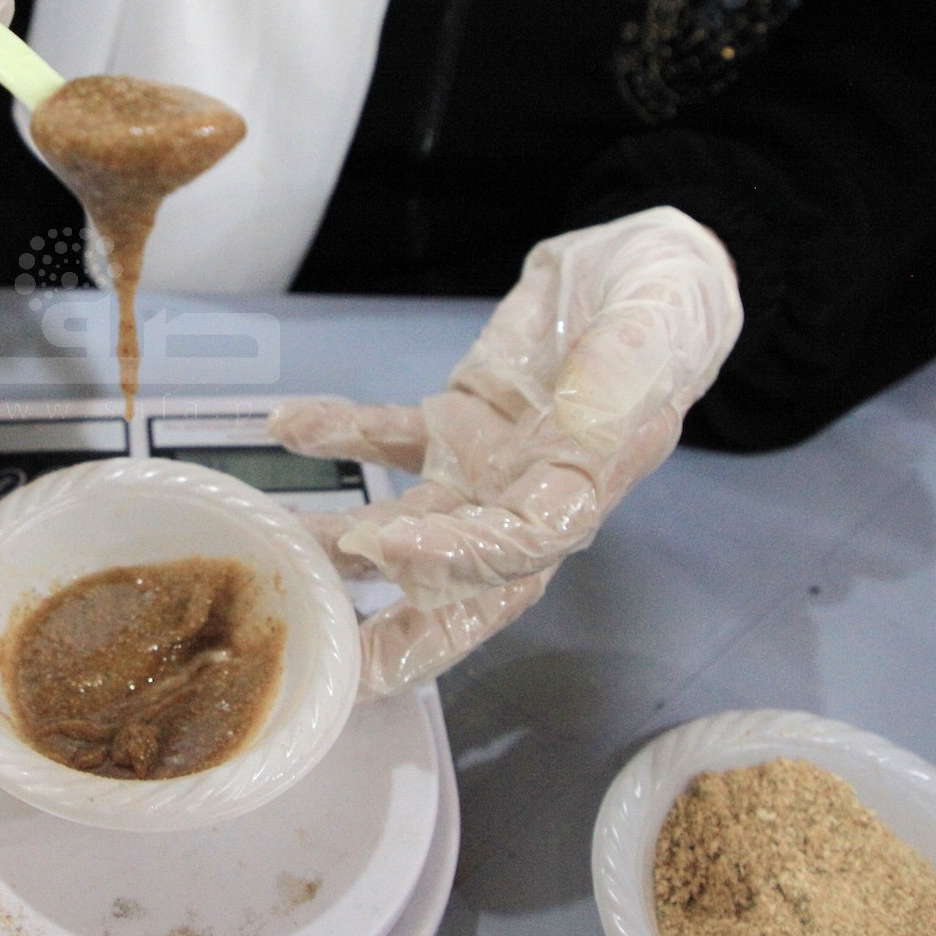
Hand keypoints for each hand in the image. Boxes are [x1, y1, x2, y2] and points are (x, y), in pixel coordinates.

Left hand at [269, 208, 742, 696]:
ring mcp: (485, 467)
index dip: (452, 561)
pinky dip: (338, 434)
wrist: (646, 272)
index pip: (517, 551)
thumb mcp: (657, 326)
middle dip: (399, 632)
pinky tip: (285, 424)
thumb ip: (621, 373)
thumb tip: (578, 424)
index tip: (384, 547)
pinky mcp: (455, 424)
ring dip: (338, 541)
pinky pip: (389, 440)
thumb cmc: (668, 306)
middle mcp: (528, 496)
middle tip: (325, 664)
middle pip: (461, 585)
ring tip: (267, 543)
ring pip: (407, 525)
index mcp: (584, 486)